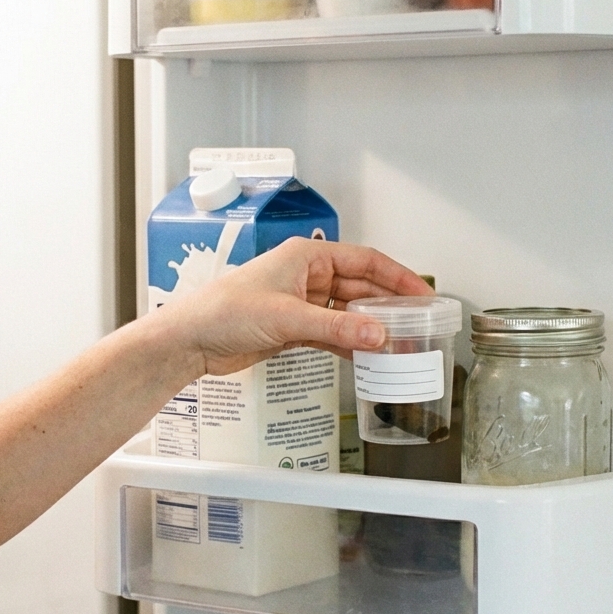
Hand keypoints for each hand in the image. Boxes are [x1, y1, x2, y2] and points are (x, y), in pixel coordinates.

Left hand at [153, 237, 434, 375]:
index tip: (421, 293)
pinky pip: (332, 333)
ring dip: (370, 328)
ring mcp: (300, 303)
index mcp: (306, 256)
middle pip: (360, 288)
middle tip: (416, 324)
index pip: (365, 261)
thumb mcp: (288, 318)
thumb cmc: (223, 312)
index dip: (397, 276)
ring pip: (347, 313)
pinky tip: (367, 357)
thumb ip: (337, 328)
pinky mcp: (292, 329)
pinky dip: (349, 344)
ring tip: (397, 344)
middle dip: (387, 306)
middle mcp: (306, 276)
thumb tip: (379, 335)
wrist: (191, 340)